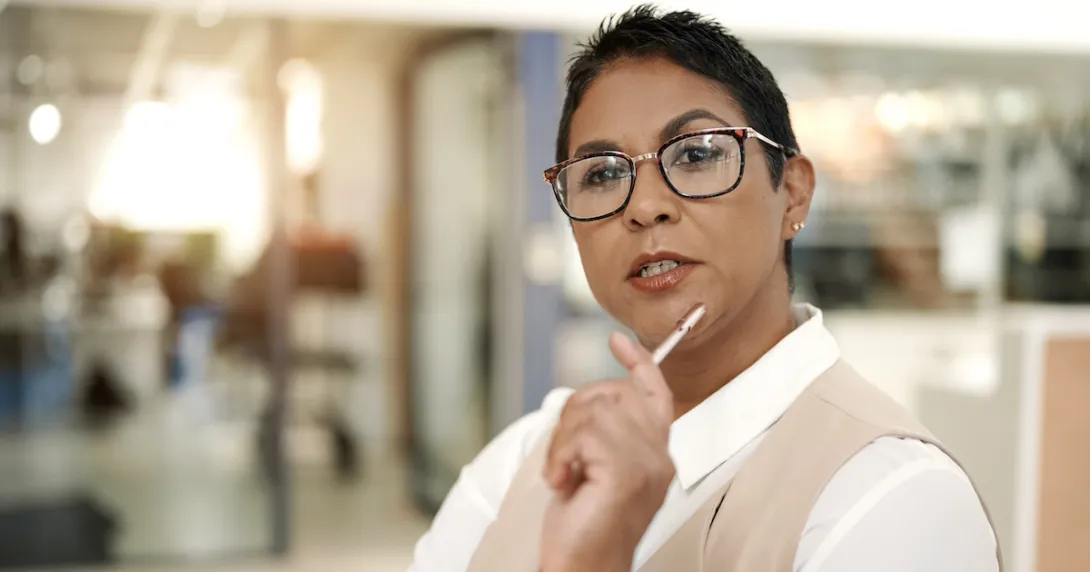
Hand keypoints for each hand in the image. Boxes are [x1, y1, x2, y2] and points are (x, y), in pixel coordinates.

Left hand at [540, 332, 675, 571]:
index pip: (655, 394)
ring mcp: (646, 464)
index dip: (639, 363)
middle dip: (574, 414)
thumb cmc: (583, 528)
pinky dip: (561, 454)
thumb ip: (603, 436)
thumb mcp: (593, 470)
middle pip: (612, 393)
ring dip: (563, 439)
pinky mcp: (626, 473)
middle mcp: (658, 456)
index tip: (618, 341)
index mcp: (655, 454)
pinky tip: (562, 482)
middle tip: (563, 456)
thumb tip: (592, 401)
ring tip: (563, 474)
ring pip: (594, 410)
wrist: (582, 569)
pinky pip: (584, 433)